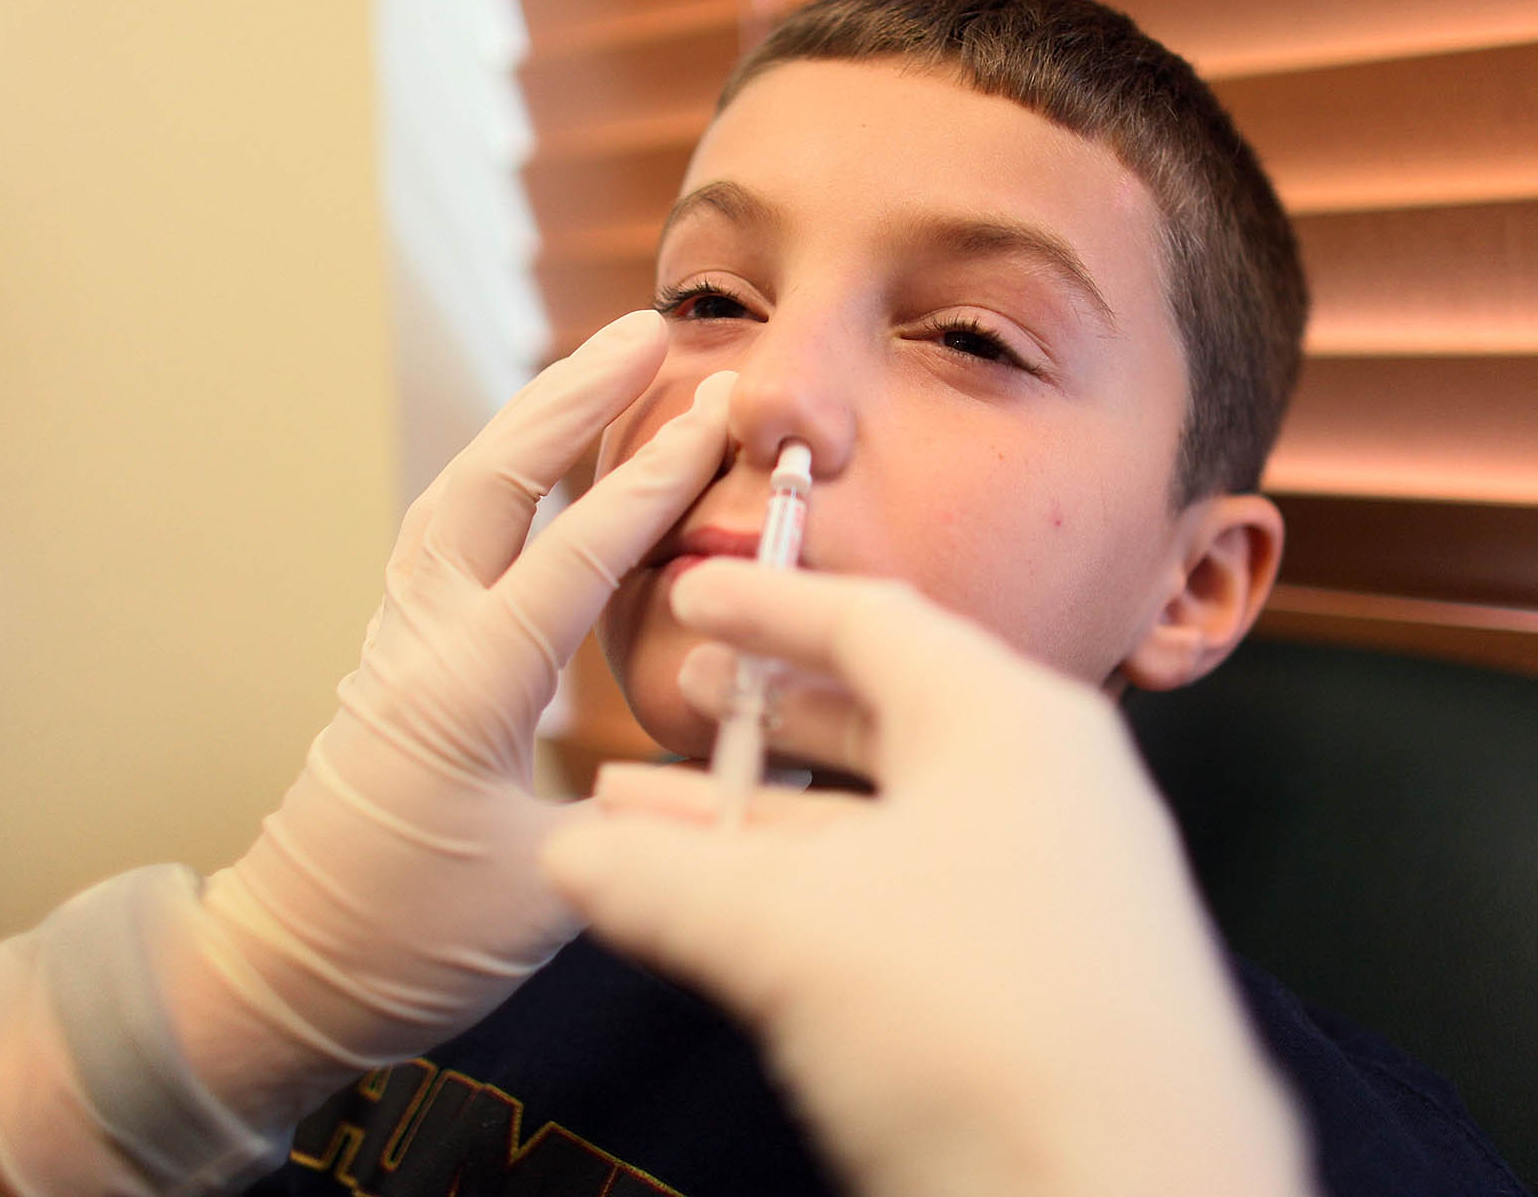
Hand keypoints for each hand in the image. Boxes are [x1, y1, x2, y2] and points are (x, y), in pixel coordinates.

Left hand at [202, 309, 734, 1076]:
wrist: (289, 968)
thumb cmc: (412, 941)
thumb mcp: (553, 892)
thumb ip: (649, 814)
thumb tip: (735, 753)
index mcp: (464, 691)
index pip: (573, 557)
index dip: (652, 480)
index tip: (716, 410)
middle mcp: (421, 642)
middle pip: (489, 484)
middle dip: (570, 399)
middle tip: (648, 331)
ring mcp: (398, 640)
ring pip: (458, 495)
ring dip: (529, 423)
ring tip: (601, 367)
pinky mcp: (397, 656)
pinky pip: (448, 535)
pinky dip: (502, 476)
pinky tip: (543, 463)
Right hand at [543, 560, 1315, 1196]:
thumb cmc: (973, 1021)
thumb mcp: (787, 929)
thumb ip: (661, 878)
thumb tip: (560, 853)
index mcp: (1005, 720)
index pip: (870, 621)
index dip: (765, 604)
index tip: (688, 593)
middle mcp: (1043, 781)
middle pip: (877, 718)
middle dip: (756, 719)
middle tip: (673, 710)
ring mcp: (1053, 880)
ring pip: (882, 820)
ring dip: (764, 821)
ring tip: (648, 825)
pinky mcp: (1044, 972)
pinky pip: (907, 894)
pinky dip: (813, 893)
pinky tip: (727, 919)